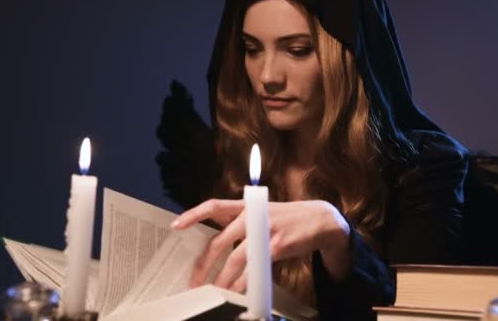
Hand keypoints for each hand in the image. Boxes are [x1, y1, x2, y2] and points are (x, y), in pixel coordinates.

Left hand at [170, 199, 350, 291]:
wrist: (321, 219)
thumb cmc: (287, 219)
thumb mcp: (262, 213)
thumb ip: (241, 223)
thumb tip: (218, 242)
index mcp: (246, 206)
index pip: (214, 205)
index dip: (193, 214)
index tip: (176, 225)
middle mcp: (252, 215)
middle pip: (220, 240)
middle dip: (204, 263)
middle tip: (194, 279)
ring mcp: (264, 229)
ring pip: (235, 258)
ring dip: (223, 278)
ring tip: (215, 291)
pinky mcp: (277, 245)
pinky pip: (255, 267)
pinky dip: (245, 281)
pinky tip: (239, 290)